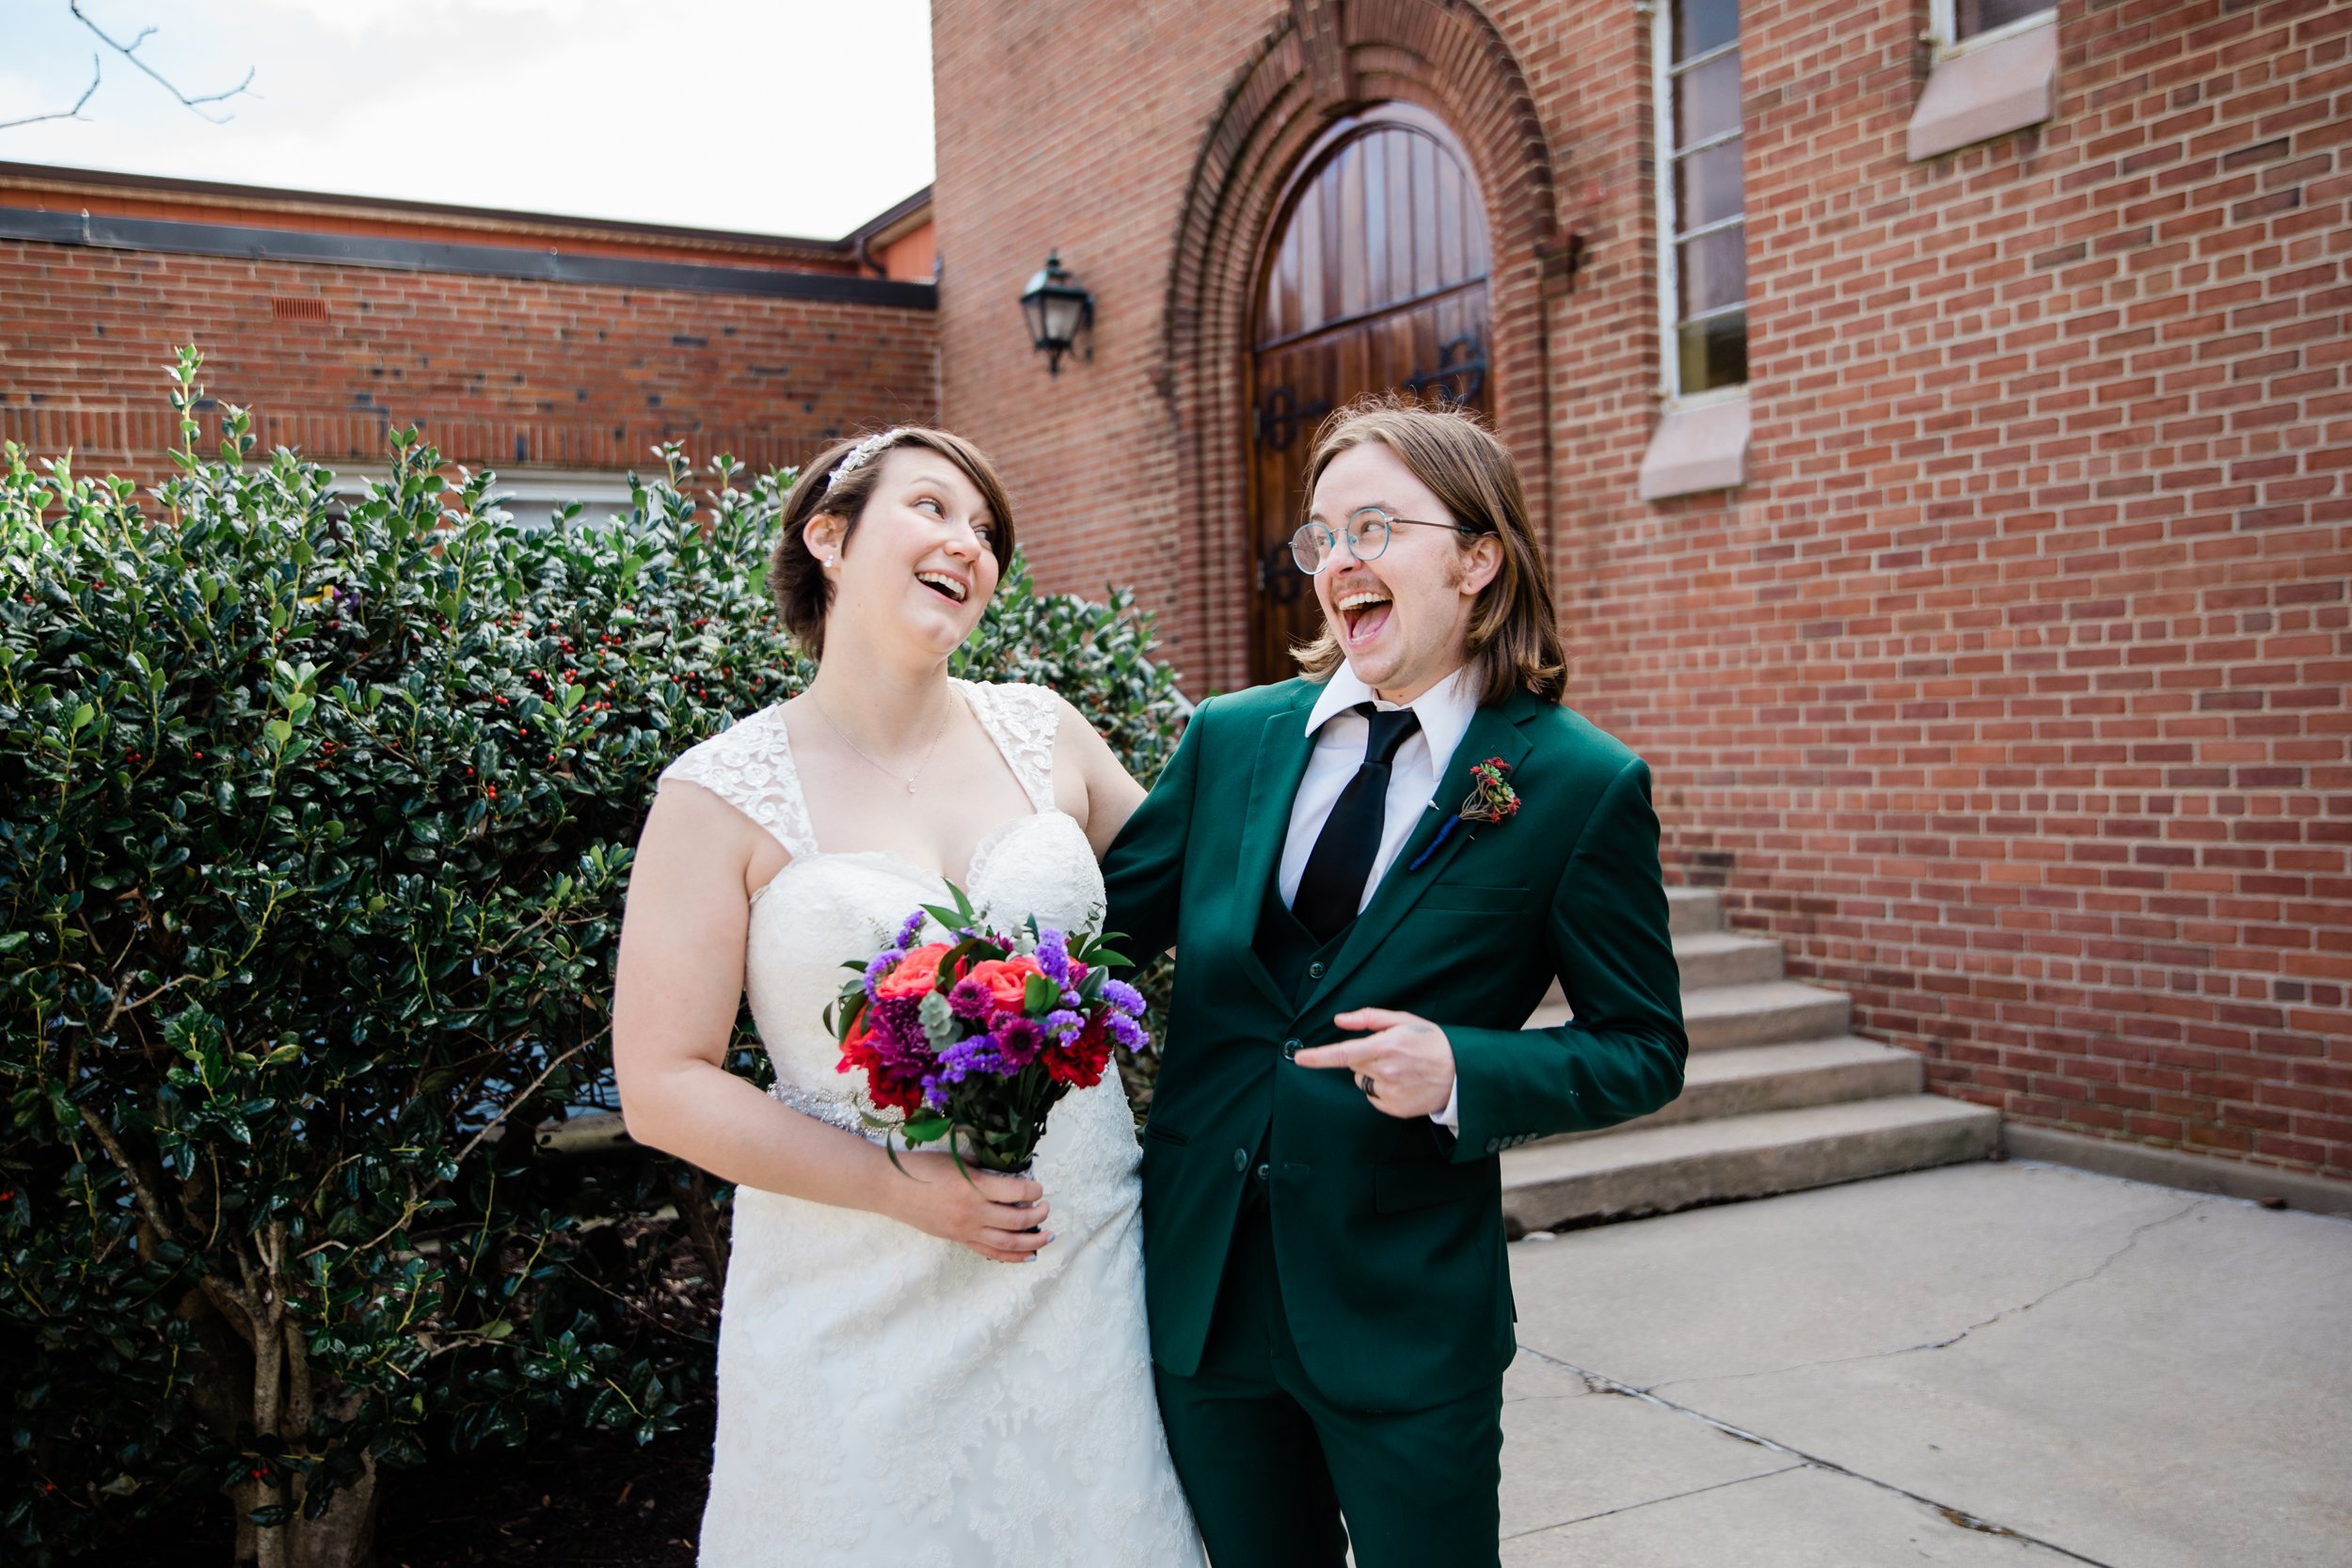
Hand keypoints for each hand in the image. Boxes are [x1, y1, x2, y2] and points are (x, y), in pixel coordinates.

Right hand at [880, 1150, 1053, 1263]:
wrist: (891, 1188)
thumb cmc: (922, 1168)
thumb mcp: (957, 1159)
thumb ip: (984, 1167)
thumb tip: (1009, 1173)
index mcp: (974, 1186)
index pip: (1017, 1191)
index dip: (1034, 1189)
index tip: (1039, 1187)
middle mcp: (973, 1212)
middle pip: (1017, 1220)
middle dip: (1038, 1215)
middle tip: (1047, 1208)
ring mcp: (966, 1230)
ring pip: (1008, 1242)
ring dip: (1032, 1241)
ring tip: (1047, 1236)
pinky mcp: (959, 1239)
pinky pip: (990, 1252)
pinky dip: (1012, 1256)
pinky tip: (1027, 1255)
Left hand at [1293, 1008, 1455, 1119]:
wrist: (1462, 1074)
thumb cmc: (1433, 1042)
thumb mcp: (1404, 1021)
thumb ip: (1369, 1018)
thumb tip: (1340, 1020)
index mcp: (1386, 1046)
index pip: (1343, 1053)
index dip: (1318, 1057)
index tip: (1299, 1058)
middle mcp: (1386, 1071)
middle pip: (1353, 1066)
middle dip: (1363, 1058)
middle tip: (1390, 1054)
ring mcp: (1390, 1092)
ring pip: (1363, 1083)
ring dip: (1373, 1075)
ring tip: (1400, 1070)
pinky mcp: (1395, 1108)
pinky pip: (1375, 1098)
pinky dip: (1383, 1091)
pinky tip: (1404, 1083)